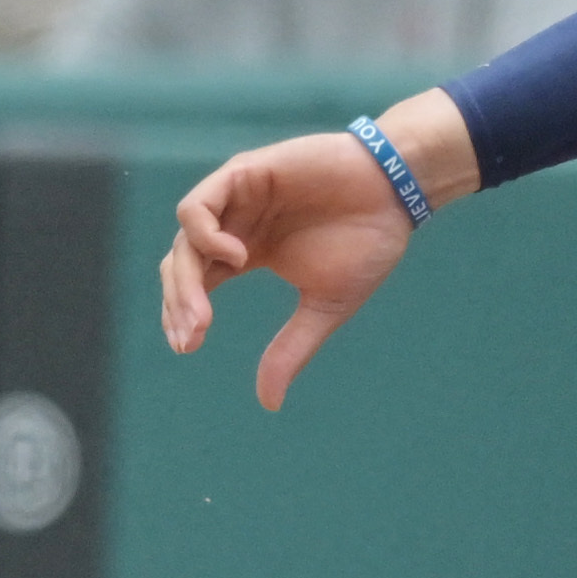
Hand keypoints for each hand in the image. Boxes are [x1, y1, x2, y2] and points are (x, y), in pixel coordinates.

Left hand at [159, 127, 425, 405]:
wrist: (397, 190)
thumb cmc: (368, 241)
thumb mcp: (325, 305)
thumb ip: (291, 348)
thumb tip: (267, 404)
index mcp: (246, 252)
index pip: (195, 284)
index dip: (183, 315)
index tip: (188, 348)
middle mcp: (234, 225)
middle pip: (181, 265)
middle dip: (179, 304)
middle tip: (193, 337)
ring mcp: (236, 198)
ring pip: (183, 239)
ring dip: (184, 280)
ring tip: (202, 314)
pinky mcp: (244, 174)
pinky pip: (196, 207)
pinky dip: (204, 236)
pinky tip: (236, 258)